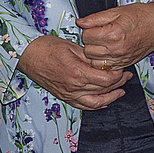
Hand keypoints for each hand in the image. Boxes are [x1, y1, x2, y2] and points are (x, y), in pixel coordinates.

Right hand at [17, 35, 132, 110]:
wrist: (27, 55)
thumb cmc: (46, 48)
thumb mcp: (72, 46)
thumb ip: (90, 56)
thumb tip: (105, 61)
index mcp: (77, 72)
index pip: (105, 80)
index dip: (117, 75)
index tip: (122, 68)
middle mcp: (73, 87)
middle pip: (103, 91)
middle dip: (118, 84)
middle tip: (126, 76)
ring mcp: (68, 94)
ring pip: (96, 102)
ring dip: (111, 98)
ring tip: (120, 91)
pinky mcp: (64, 97)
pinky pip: (84, 106)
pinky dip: (96, 105)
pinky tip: (104, 101)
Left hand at [76, 2, 153, 70]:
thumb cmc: (142, 16)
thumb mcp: (117, 11)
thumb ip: (96, 18)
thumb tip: (80, 22)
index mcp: (114, 33)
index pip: (86, 36)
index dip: (87, 29)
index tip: (92, 26)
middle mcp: (117, 48)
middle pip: (88, 50)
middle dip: (89, 42)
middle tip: (96, 34)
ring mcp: (121, 58)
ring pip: (94, 62)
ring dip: (94, 53)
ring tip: (101, 43)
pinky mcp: (125, 64)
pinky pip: (106, 68)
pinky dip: (103, 61)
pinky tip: (107, 52)